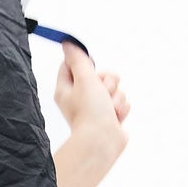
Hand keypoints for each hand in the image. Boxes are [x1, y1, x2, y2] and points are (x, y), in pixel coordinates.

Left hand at [53, 40, 130, 161]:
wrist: (102, 142)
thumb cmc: (90, 113)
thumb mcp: (84, 79)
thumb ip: (79, 60)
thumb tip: (68, 44)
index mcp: (67, 89)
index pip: (71, 65)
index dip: (84, 63)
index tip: (91, 67)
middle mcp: (80, 98)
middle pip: (99, 74)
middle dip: (107, 81)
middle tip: (102, 93)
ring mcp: (95, 107)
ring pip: (114, 88)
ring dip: (115, 96)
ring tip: (108, 109)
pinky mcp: (109, 115)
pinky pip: (121, 101)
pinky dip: (120, 108)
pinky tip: (114, 117)